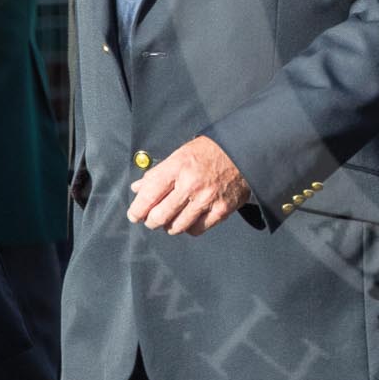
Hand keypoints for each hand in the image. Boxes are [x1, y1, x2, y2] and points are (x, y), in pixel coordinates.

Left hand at [128, 136, 252, 234]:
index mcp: (178, 166)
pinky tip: (189, 219)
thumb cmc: (210, 151)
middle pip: (159, 216)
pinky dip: (189, 228)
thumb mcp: (180, 154)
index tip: (134, 215)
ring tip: (170, 220)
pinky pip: (196, 229)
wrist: (244, 151)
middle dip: (151, 221)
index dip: (137, 210)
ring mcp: (207, 199)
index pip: (149, 195)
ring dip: (169, 226)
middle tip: (151, 220)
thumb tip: (137, 188)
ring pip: (176, 226)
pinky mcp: (221, 209)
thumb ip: (158, 173)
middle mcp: (191, 184)